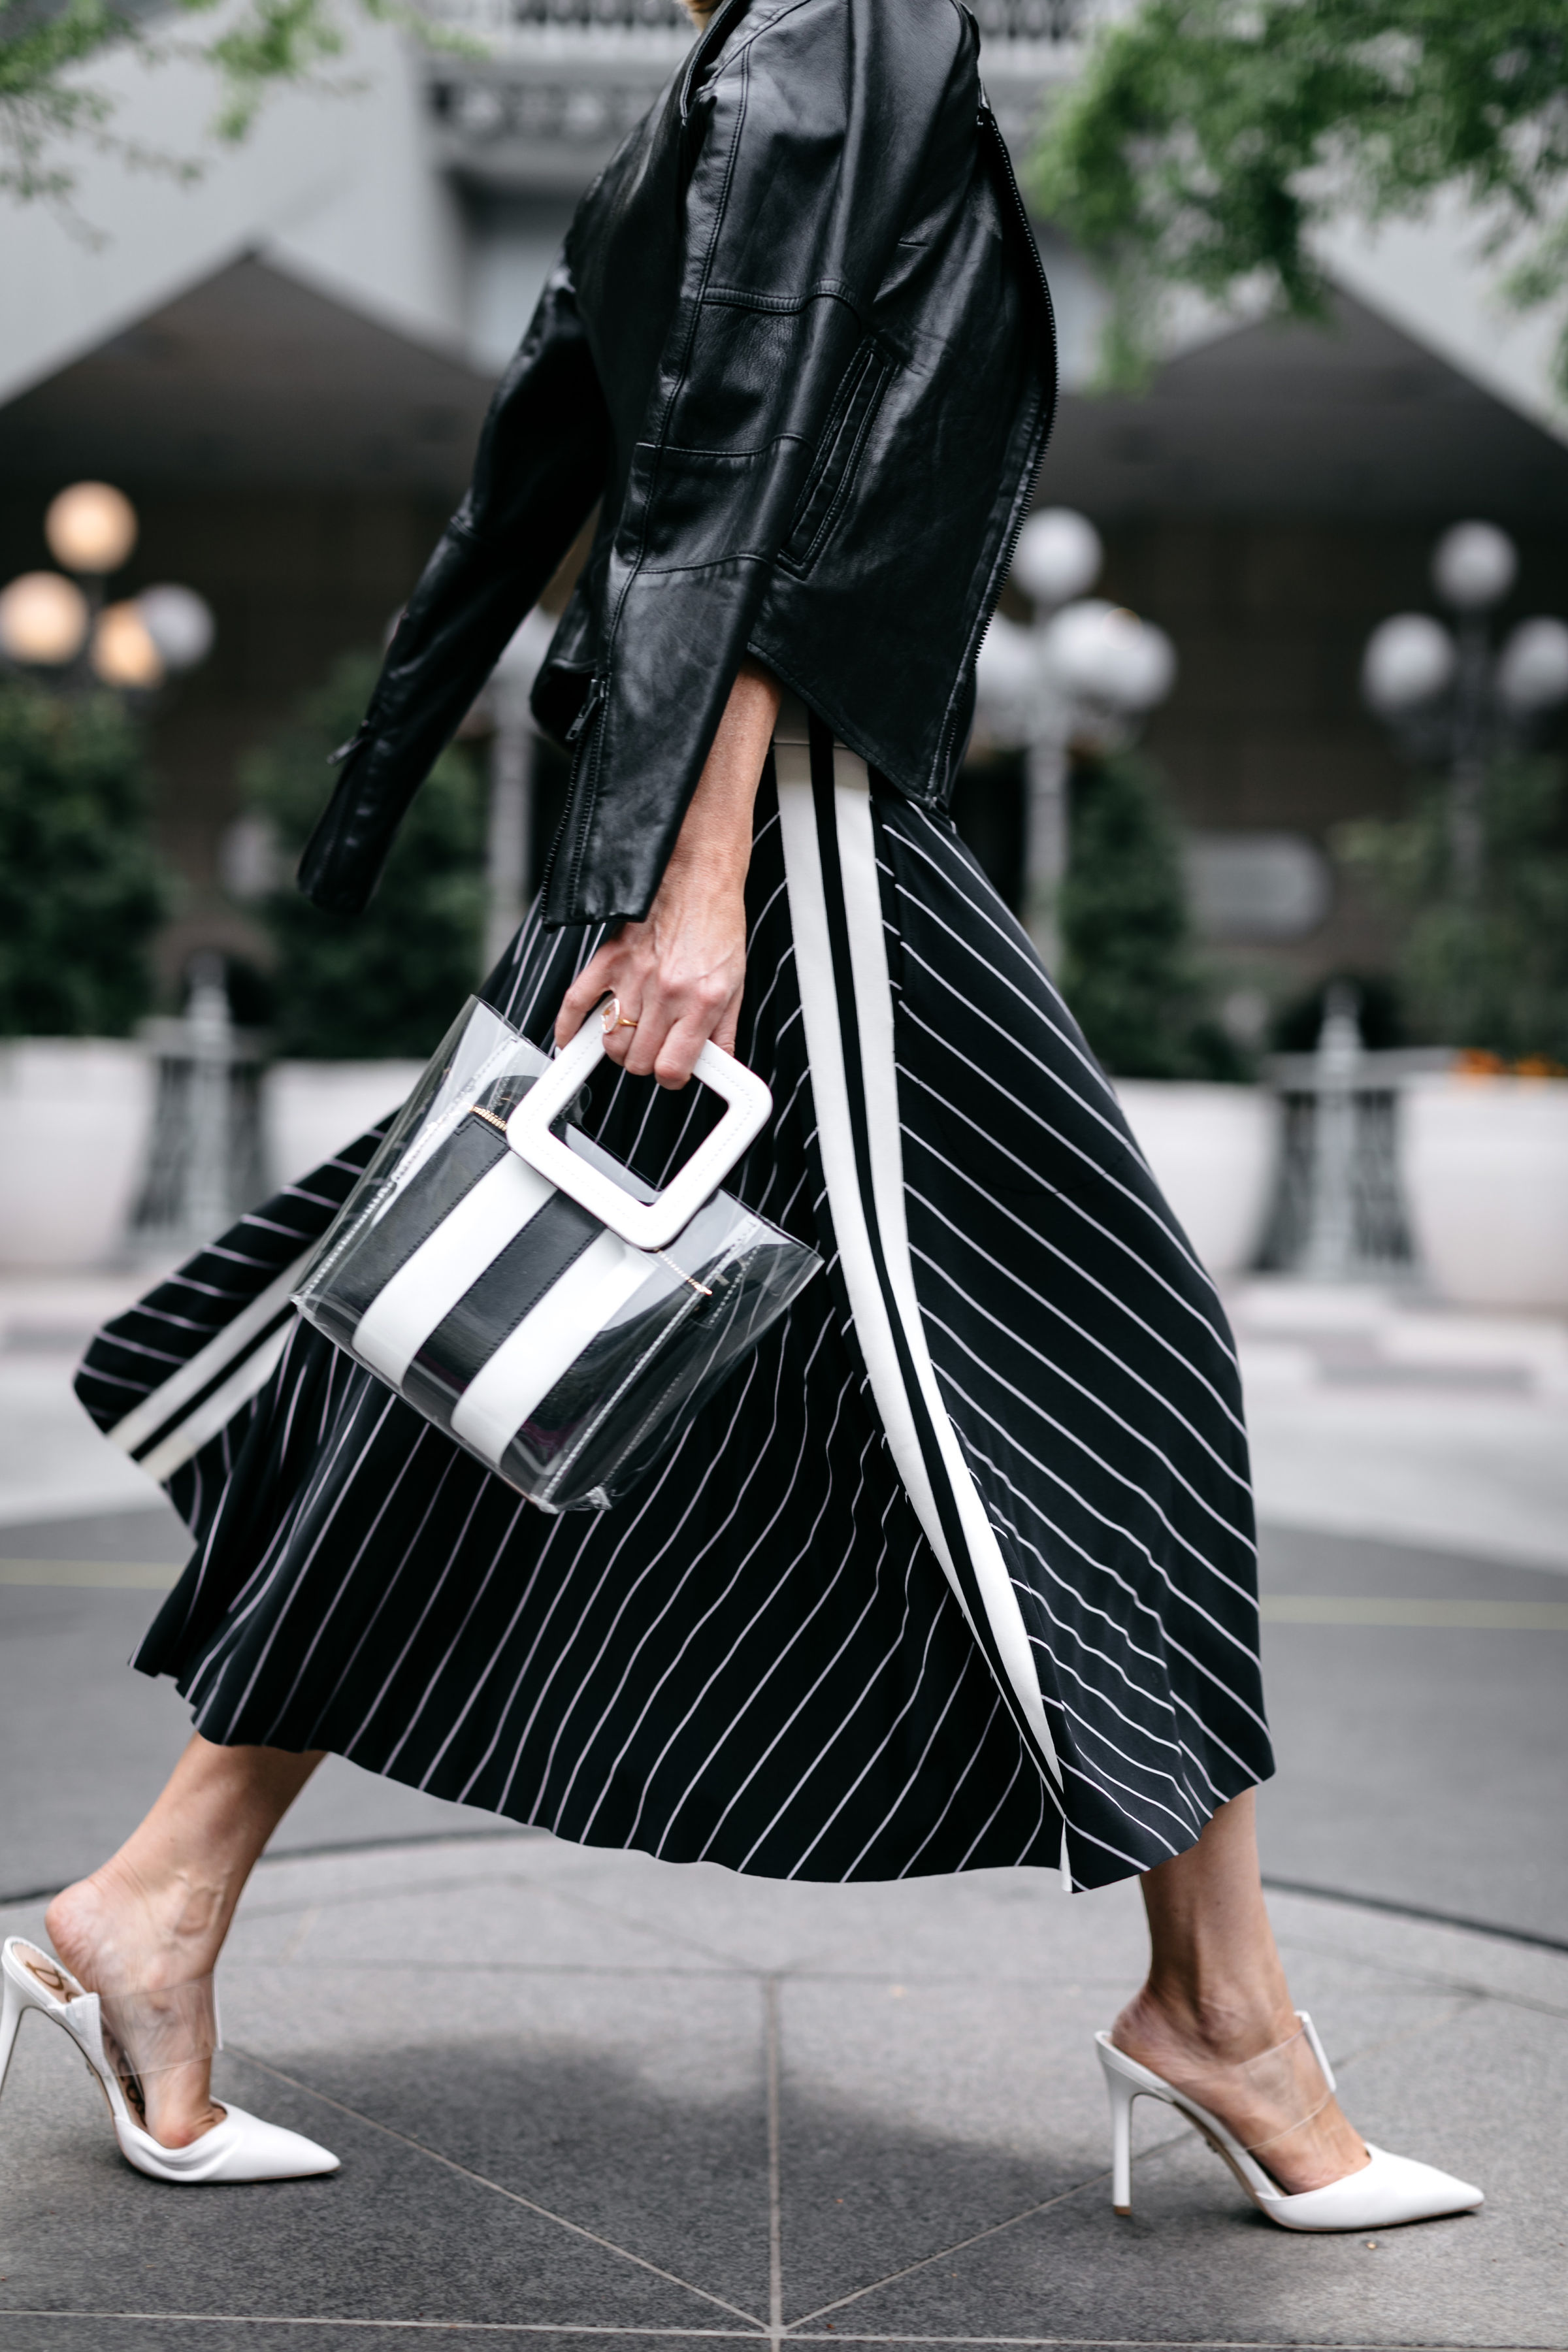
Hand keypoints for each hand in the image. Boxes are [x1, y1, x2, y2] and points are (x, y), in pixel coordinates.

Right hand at [555, 661, 780, 1086]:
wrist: (697, 873)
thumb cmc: (717, 921)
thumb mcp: (736, 980)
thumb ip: (724, 1028)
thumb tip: (718, 1065)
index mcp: (701, 1000)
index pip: (672, 1068)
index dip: (672, 1075)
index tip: (674, 1068)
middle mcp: (666, 992)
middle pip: (636, 1060)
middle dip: (645, 1061)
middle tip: (656, 1047)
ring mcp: (634, 976)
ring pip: (610, 1041)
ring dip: (618, 1046)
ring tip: (632, 1035)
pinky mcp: (609, 957)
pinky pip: (577, 1002)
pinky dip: (568, 1028)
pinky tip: (570, 1041)